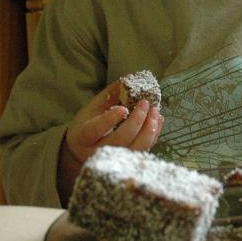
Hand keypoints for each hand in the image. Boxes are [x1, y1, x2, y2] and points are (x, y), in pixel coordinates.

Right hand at [56, 79, 163, 203]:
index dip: (109, 120)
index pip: (95, 130)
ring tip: (156, 113)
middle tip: (146, 104)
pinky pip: (143, 151)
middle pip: (120, 139)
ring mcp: (114, 160)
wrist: (83, 150)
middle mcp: (97, 151)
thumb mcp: (93, 108)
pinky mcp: (127, 162)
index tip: (123, 108)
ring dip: (149, 130)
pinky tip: (158, 121)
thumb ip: (110, 95)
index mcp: (84, 136)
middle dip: (136, 121)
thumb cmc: (88, 124)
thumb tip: (129, 78)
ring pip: (135, 149)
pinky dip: (153, 136)